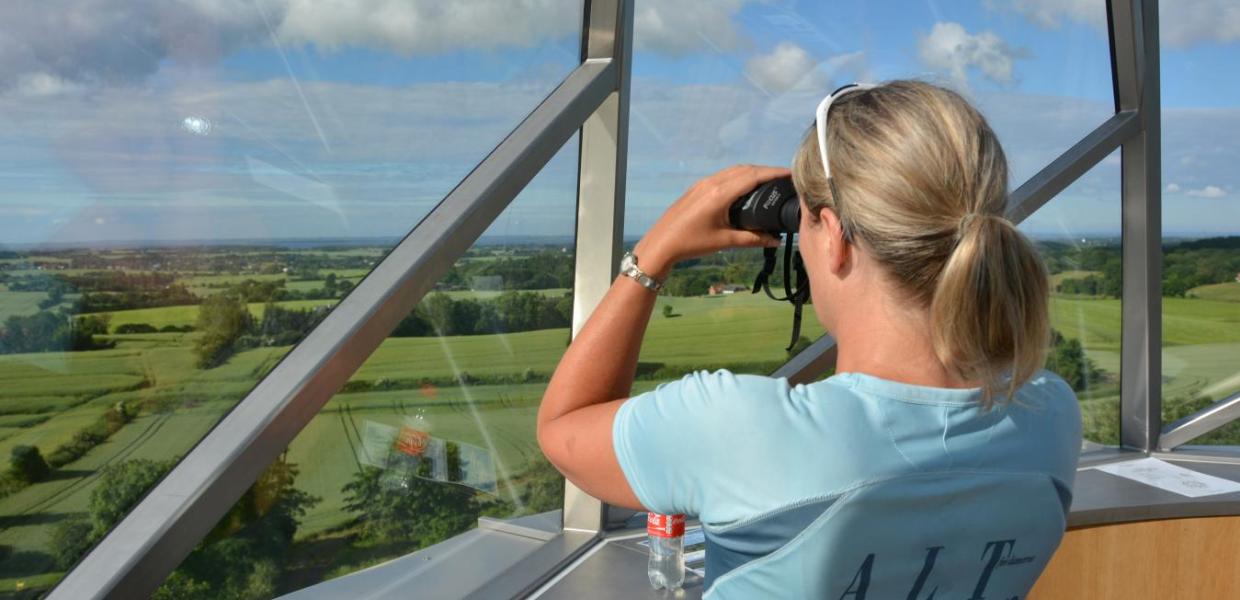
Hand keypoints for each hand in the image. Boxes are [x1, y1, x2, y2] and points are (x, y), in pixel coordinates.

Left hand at [634, 164, 787, 278]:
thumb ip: (752, 239)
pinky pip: (722, 175)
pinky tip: (745, 186)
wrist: (661, 243)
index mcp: (720, 193)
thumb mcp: (725, 241)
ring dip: (752, 172)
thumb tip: (775, 240)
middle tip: (784, 177)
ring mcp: (703, 184)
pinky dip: (738, 176)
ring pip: (733, 171)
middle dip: (766, 171)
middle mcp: (712, 183)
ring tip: (768, 180)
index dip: (773, 173)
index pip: (753, 176)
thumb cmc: (691, 243)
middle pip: (745, 169)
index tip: (790, 173)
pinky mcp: (697, 188)